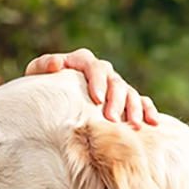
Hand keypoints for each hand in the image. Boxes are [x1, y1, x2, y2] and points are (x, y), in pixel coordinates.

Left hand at [24, 48, 158, 127]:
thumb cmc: (43, 89)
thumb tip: (57, 65)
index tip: (97, 99)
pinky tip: (152, 123)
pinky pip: (141, 102)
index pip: (94, 67)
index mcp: (82, 62)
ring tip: (134, 126)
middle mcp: (102, 71)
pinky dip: (148, 111)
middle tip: (111, 119)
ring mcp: (115, 85)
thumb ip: (43, 66)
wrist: (52, 101)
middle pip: (115, 81)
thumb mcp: (36, 76)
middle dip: (116, 100)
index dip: (97, 81)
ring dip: (133, 108)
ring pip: (130, 93)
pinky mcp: (125, 100)